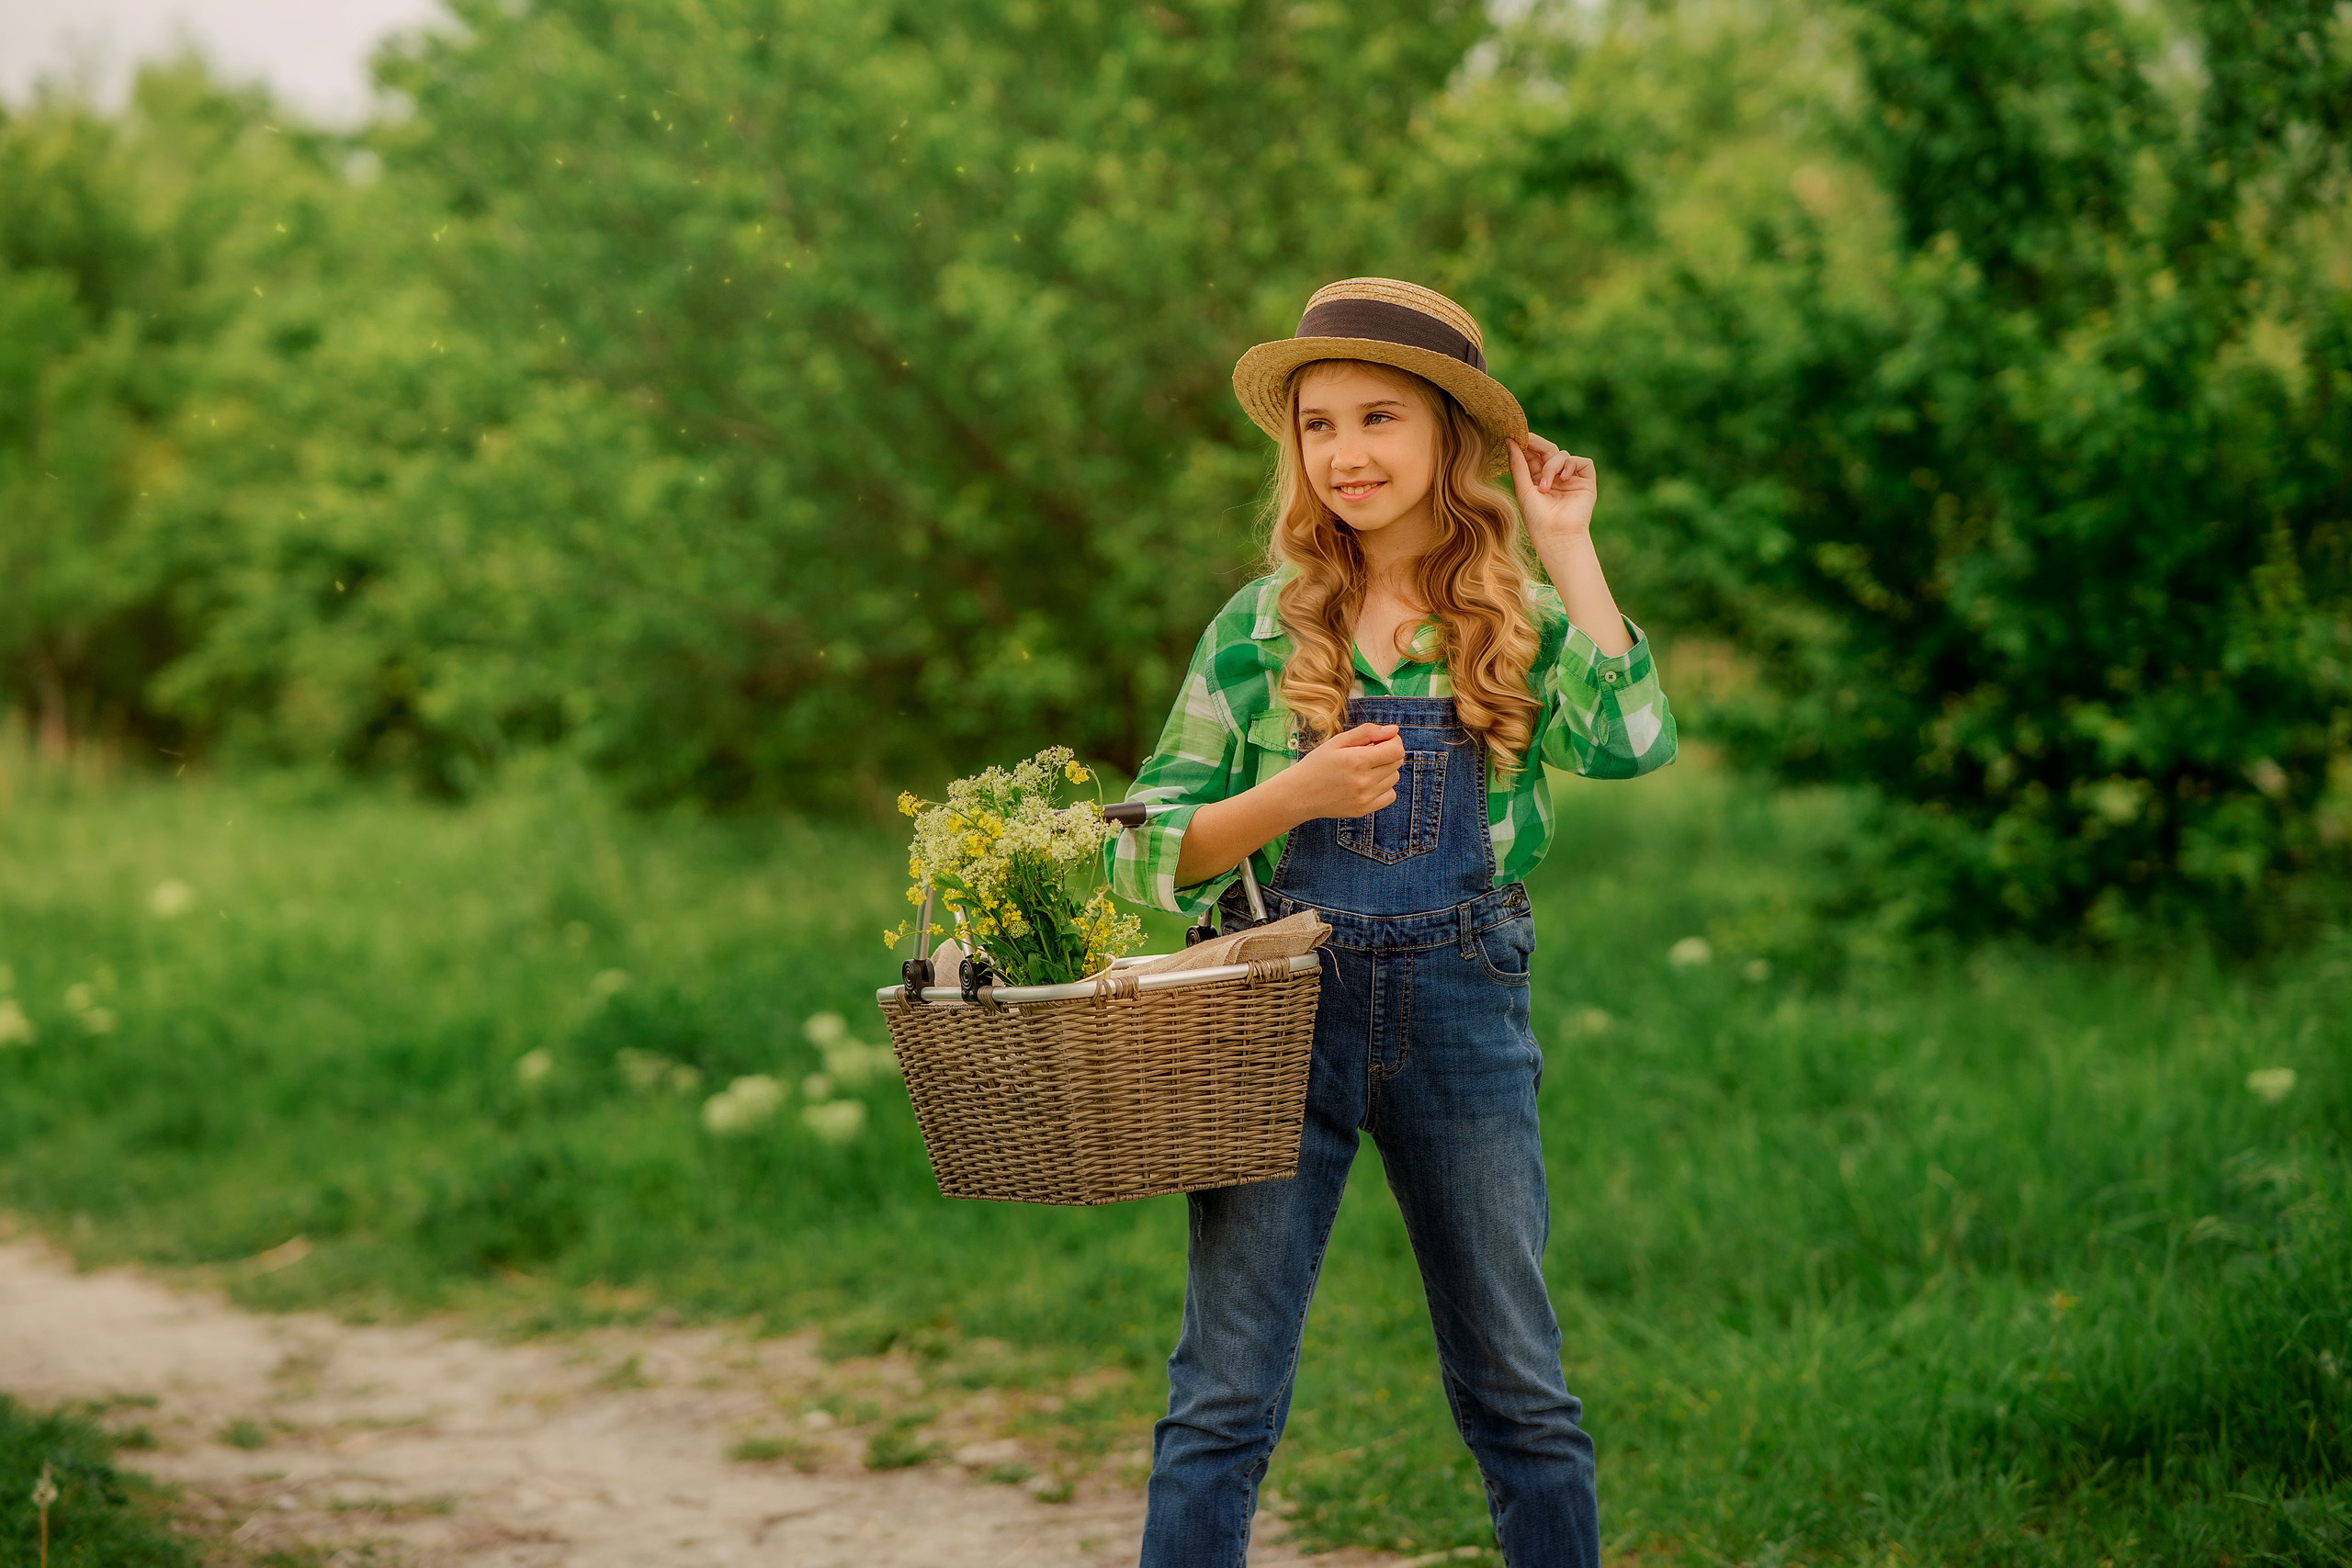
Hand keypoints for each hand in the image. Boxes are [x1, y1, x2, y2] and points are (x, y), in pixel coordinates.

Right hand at [1279, 722, 1403, 820]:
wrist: (1299, 794)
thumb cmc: (1318, 764)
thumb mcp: (1337, 741)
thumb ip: (1367, 732)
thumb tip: (1394, 729)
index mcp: (1357, 760)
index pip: (1396, 750)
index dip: (1393, 741)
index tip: (1382, 740)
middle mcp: (1364, 781)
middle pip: (1397, 762)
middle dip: (1388, 753)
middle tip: (1369, 753)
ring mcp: (1365, 798)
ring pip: (1394, 778)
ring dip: (1385, 770)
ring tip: (1365, 769)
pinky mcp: (1364, 809)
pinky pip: (1390, 796)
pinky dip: (1384, 788)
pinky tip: (1367, 783)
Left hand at [1507, 433, 1597, 552]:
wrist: (1556, 535)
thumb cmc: (1536, 518)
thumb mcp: (1523, 488)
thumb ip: (1517, 464)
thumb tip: (1509, 440)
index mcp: (1536, 478)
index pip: (1533, 454)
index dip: (1526, 444)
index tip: (1516, 435)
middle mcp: (1554, 476)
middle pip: (1548, 450)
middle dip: (1537, 444)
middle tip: (1526, 440)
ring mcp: (1570, 478)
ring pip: (1562, 455)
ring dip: (1551, 466)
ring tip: (1544, 487)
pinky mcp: (1585, 481)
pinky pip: (1581, 461)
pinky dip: (1571, 465)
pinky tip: (1563, 479)